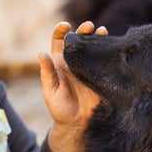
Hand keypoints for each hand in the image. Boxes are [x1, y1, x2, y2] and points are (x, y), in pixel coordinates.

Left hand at [38, 20, 106, 151]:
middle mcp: (74, 62)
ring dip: (98, 37)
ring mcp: (88, 68)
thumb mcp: (50, 92)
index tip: (66, 26)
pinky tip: (111, 46)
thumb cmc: (59, 110)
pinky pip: (104, 61)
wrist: (76, 126)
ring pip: (93, 48)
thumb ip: (47, 74)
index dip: (61, 31)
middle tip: (89, 26)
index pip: (59, 41)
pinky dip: (108, 52)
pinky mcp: (100, 76)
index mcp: (59, 63)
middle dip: (84, 30)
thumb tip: (40, 54)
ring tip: (102, 31)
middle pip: (79, 40)